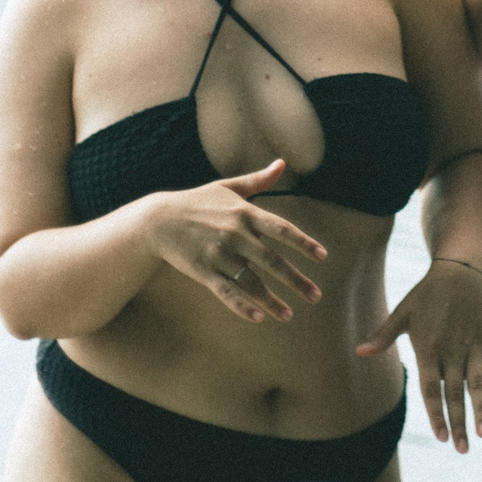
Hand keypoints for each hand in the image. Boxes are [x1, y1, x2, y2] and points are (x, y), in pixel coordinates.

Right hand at [145, 161, 327, 322]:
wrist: (159, 219)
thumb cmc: (197, 202)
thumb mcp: (228, 187)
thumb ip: (258, 179)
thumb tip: (282, 163)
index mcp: (245, 212)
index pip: (282, 228)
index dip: (303, 243)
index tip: (322, 257)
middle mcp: (235, 234)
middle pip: (272, 260)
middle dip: (296, 280)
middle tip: (316, 296)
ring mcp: (219, 254)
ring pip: (251, 281)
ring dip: (272, 300)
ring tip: (289, 315)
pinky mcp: (204, 271)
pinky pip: (226, 292)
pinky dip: (242, 306)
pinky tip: (258, 318)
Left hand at [353, 258, 481, 451]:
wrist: (459, 270)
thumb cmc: (426, 294)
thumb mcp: (402, 313)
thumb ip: (383, 336)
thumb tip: (360, 352)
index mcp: (428, 348)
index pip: (431, 389)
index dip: (436, 414)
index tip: (440, 436)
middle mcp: (452, 351)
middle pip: (455, 393)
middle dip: (458, 423)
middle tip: (461, 449)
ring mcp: (473, 347)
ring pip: (478, 385)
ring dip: (481, 410)